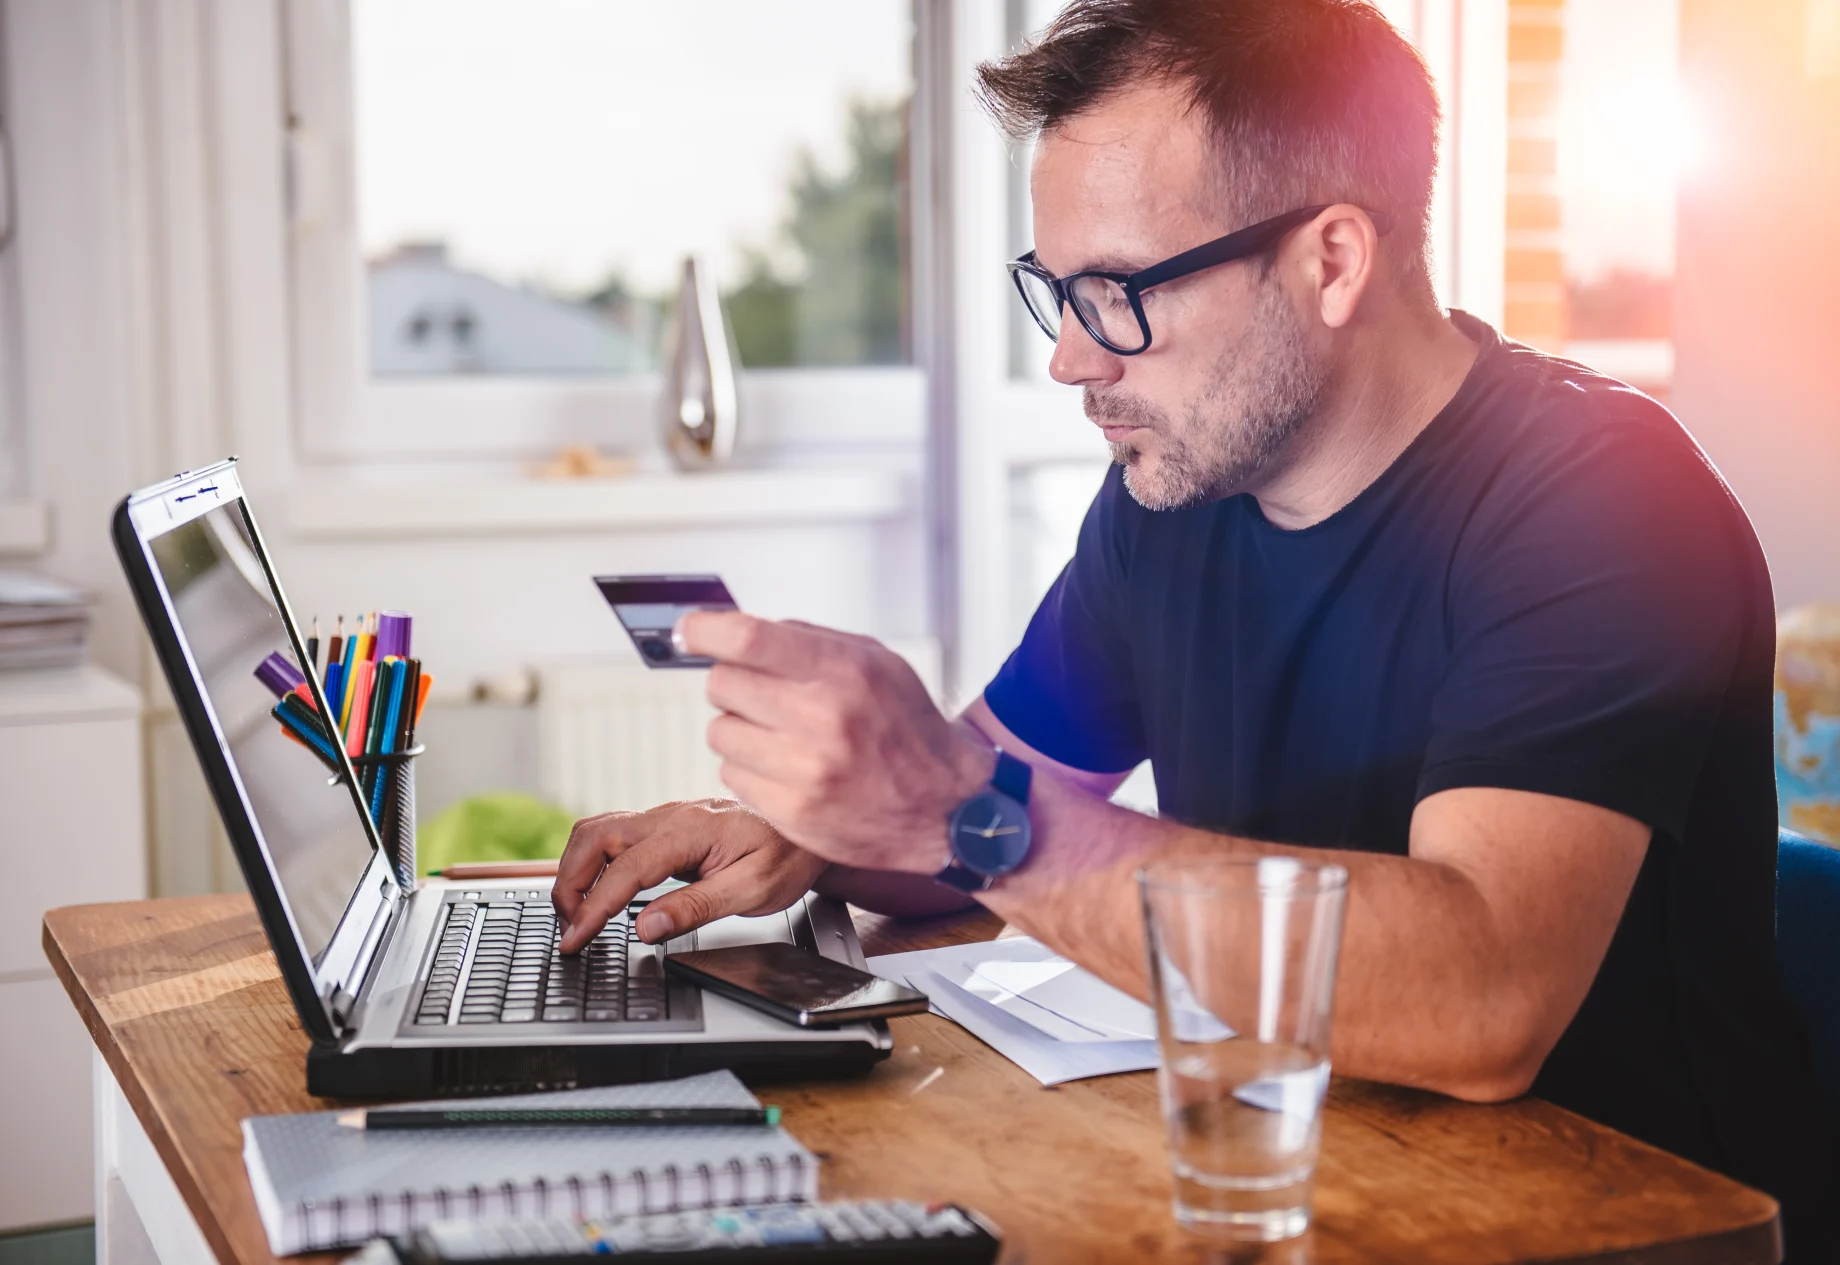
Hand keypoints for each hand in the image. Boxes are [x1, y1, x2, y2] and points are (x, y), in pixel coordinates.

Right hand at [551, 799, 828, 952]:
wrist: (804, 830)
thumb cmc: (787, 856)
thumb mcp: (753, 890)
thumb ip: (696, 907)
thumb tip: (645, 926)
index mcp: (691, 831)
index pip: (625, 869)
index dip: (594, 907)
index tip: (576, 939)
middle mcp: (670, 816)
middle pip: (595, 837)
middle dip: (570, 882)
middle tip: (571, 927)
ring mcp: (665, 817)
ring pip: (598, 830)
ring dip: (577, 868)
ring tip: (578, 912)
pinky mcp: (664, 826)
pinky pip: (614, 835)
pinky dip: (593, 861)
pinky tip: (598, 889)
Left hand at [679, 611, 995, 873]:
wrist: (947, 806)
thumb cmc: (908, 728)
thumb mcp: (876, 662)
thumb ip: (808, 641)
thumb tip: (733, 629)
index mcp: (843, 672)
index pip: (748, 639)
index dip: (705, 630)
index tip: (689, 631)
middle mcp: (823, 719)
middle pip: (723, 684)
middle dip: (736, 684)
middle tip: (765, 695)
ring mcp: (805, 771)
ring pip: (720, 733)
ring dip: (741, 730)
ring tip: (783, 737)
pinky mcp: (792, 812)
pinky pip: (731, 776)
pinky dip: (751, 770)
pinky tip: (788, 770)